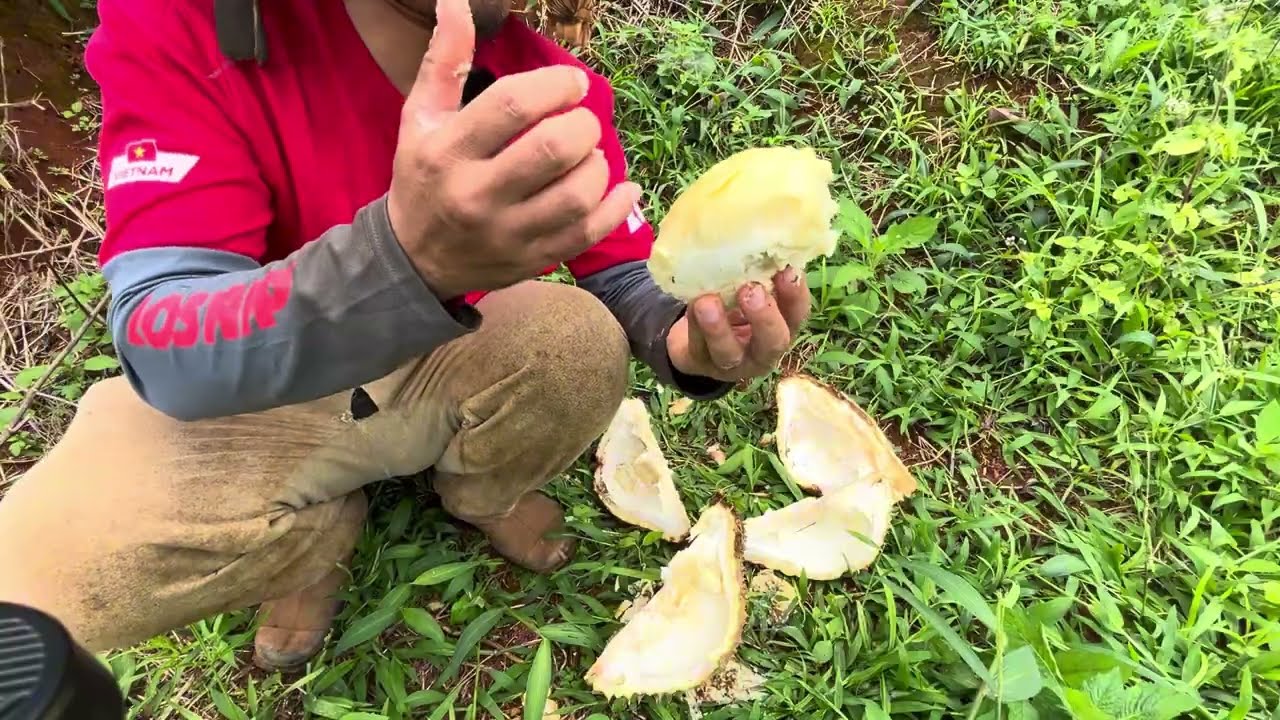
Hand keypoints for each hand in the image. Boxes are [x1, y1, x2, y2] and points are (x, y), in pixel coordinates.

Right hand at [387, 0, 639, 299]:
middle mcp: (477, 195)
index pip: (512, 105)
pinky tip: (623, 187)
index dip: (555, 85)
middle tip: (582, 120)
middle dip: (582, 125)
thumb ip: (445, 60)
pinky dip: (616, 208)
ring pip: (576, 195)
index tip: (572, 84)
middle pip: (553, 150)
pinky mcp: (532, 260)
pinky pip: (587, 235)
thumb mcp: (420, 117)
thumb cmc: (424, 177)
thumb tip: (455, 2)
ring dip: (598, 165)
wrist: (414, 258)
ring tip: (589, 154)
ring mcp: (507, 233)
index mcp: (448, 151)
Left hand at [666, 267, 809, 382]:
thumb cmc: (733, 304)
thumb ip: (761, 271)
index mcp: (782, 327)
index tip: (787, 270)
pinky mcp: (701, 363)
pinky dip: (694, 324)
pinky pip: (697, 347)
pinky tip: (692, 302)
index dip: (795, 295)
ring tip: (707, 302)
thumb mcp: (751, 288)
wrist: (696, 339)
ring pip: (729, 352)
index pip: (798, 314)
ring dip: (718, 327)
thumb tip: (768, 230)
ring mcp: (732, 363)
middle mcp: (762, 350)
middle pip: (773, 342)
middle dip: (764, 317)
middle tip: (751, 290)